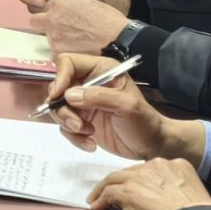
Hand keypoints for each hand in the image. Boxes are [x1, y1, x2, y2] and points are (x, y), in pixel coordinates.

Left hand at [28, 0, 131, 55]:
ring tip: (75, 42)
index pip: (44, 7)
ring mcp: (53, 35)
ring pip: (46, 37)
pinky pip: (53, 52)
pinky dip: (62, 52)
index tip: (61, 18)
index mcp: (59, 2)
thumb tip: (61, 13)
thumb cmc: (107, 20)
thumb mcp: (84, 2)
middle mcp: (51, 17)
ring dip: (55, 39)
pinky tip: (76, 50)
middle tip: (61, 30)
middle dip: (45, 25)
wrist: (118, 38)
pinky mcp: (57, 52)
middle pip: (37, 21)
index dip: (52, 13)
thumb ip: (67, 6)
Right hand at [55, 71, 197, 162]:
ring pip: (58, 109)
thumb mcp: (127, 106)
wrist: (152, 146)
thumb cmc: (145, 122)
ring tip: (88, 133)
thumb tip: (68, 95)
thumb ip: (99, 97)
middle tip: (77, 124)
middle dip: (63, 108)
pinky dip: (74, 137)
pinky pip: (65, 127)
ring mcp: (83, 104)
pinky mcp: (81, 122)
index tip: (59, 96)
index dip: (60, 77)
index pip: (69, 63)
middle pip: (58, 88)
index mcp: (101, 71)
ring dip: (68, 124)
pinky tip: (90, 143)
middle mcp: (88, 84)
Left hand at [87, 158, 210, 209]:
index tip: (136, 188)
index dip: (141, 179)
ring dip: (103, 189)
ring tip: (96, 198)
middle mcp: (157, 165)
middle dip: (121, 182)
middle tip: (112, 192)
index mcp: (176, 165)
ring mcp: (140, 177)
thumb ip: (176, 188)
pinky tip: (97, 207)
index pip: (151, 170)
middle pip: (131, 172)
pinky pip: (108, 193)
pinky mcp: (127, 191)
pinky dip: (100, 200)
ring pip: (115, 179)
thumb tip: (165, 198)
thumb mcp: (192, 193)